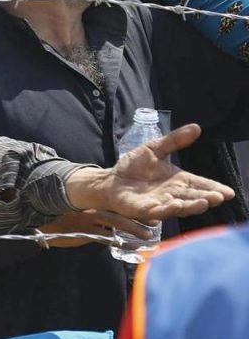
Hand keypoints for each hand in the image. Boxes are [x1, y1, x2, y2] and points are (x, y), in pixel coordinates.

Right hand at [38, 209, 153, 247]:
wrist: (44, 225)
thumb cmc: (65, 217)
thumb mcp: (82, 210)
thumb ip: (99, 213)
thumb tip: (119, 220)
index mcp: (93, 201)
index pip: (118, 203)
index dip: (134, 207)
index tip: (151, 210)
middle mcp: (93, 209)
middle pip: (120, 211)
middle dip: (138, 218)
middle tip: (155, 223)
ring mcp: (89, 222)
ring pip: (116, 224)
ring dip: (134, 230)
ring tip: (148, 236)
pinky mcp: (85, 234)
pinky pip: (107, 238)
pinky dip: (122, 242)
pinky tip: (134, 245)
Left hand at [65, 124, 233, 220]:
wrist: (110, 179)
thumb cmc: (133, 167)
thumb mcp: (154, 149)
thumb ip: (174, 141)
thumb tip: (197, 127)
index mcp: (178, 180)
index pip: (200, 184)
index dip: (214, 188)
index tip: (229, 192)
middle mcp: (172, 194)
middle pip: (193, 197)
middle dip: (207, 198)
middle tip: (219, 197)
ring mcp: (159, 203)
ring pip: (180, 206)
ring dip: (192, 206)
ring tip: (204, 203)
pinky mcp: (144, 210)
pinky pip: (158, 211)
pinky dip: (167, 209)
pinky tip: (176, 206)